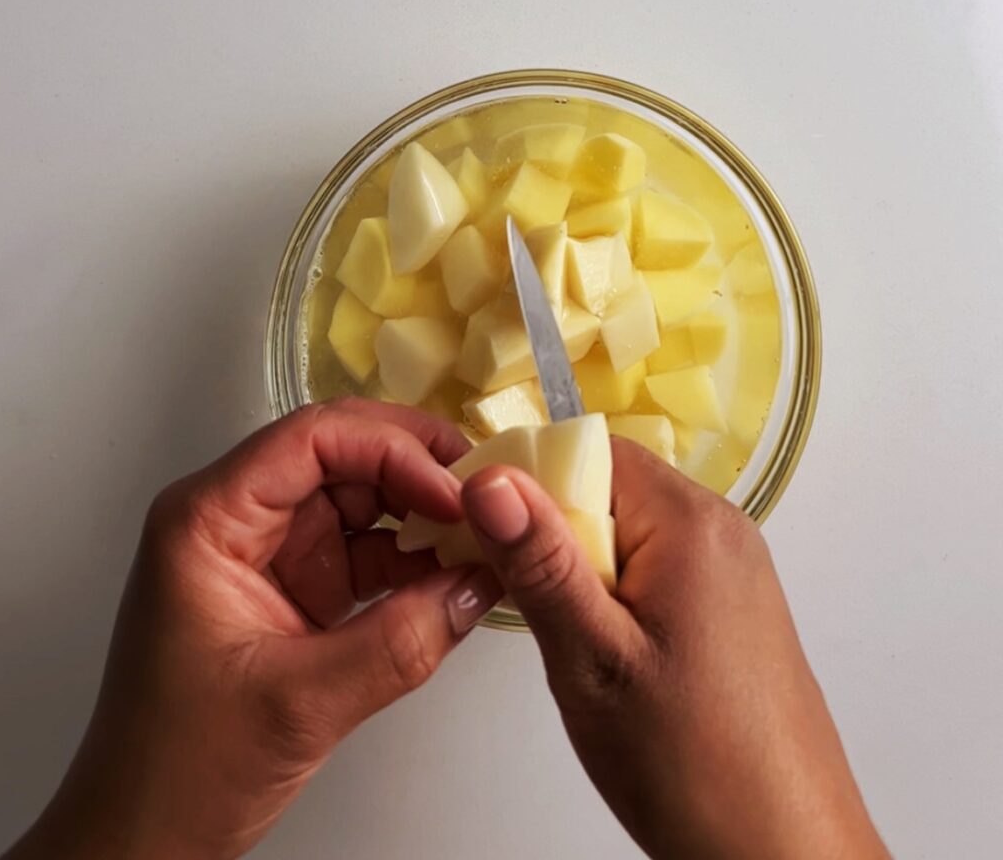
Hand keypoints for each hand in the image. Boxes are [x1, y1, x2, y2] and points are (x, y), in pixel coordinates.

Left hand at [4, 400, 501, 859]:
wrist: (149, 834)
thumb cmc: (177, 769)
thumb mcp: (299, 703)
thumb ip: (401, 641)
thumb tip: (477, 584)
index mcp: (209, 520)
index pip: (312, 440)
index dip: (393, 450)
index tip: (454, 488)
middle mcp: (242, 520)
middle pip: (345, 457)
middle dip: (419, 470)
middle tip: (485, 494)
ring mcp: (275, 553)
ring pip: (365, 501)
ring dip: (425, 514)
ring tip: (483, 534)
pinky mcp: (302, 589)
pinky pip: (371, 552)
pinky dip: (417, 560)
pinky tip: (457, 574)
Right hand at [461, 439, 888, 859]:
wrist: (784, 851)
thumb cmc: (693, 763)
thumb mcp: (593, 659)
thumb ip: (539, 563)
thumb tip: (488, 479)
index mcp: (692, 522)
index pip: (590, 452)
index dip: (528, 481)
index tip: (486, 531)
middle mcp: (721, 529)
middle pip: (609, 489)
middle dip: (554, 534)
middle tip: (531, 603)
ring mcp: (732, 568)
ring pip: (627, 532)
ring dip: (582, 569)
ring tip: (572, 638)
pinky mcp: (730, 605)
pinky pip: (655, 566)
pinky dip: (615, 592)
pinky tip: (608, 651)